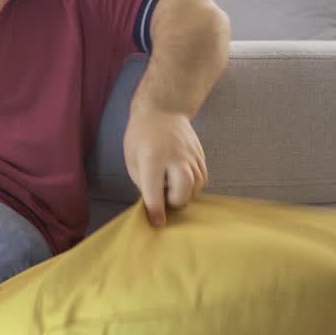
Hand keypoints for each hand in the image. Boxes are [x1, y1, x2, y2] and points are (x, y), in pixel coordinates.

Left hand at [123, 108, 208, 227]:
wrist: (162, 111)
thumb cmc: (141, 138)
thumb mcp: (133, 161)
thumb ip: (143, 184)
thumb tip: (155, 206)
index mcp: (153, 158)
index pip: (155, 191)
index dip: (156, 211)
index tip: (157, 223)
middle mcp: (176, 157)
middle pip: (184, 188)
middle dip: (175, 201)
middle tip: (165, 198)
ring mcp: (191, 155)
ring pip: (196, 185)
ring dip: (185, 194)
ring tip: (172, 189)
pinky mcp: (201, 155)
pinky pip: (202, 179)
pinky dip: (193, 187)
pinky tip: (182, 183)